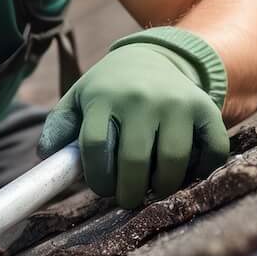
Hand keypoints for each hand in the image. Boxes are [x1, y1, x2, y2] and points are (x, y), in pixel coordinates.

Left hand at [38, 37, 229, 209]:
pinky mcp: (206, 108)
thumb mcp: (79, 98)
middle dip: (129, 192)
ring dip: (162, 186)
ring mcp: (177, 102)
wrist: (155, 56)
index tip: (102, 189)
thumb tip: (45, 154)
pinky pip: (211, 150)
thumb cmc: (110, 89)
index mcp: (104, 97)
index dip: (98, 177)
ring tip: (154, 187)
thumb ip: (60, 125)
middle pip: (134, 159)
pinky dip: (200, 170)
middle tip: (128, 199)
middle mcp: (141, 98)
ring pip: (172, 161)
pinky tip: (185, 172)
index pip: (96, 146)